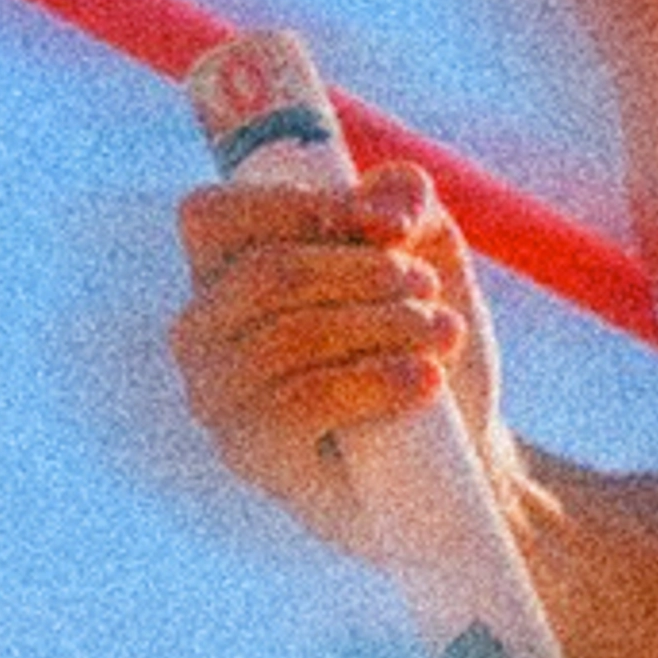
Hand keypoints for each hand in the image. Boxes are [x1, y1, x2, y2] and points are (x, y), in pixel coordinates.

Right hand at [168, 162, 502, 557]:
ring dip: (383, 324)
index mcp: (226, 268)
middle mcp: (203, 330)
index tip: (387, 226)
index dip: (299, 206)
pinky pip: (300, 403)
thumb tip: (385, 206)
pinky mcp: (251, 453)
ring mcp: (218, 395)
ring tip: (443, 331)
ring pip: (288, 337)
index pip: (213, 215)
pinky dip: (375, 381)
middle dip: (364, 270)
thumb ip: (405, 204)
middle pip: (267, 273)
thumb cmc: (420, 338)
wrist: (453, 448)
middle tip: (429, 285)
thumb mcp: (428, 252)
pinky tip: (426, 378)